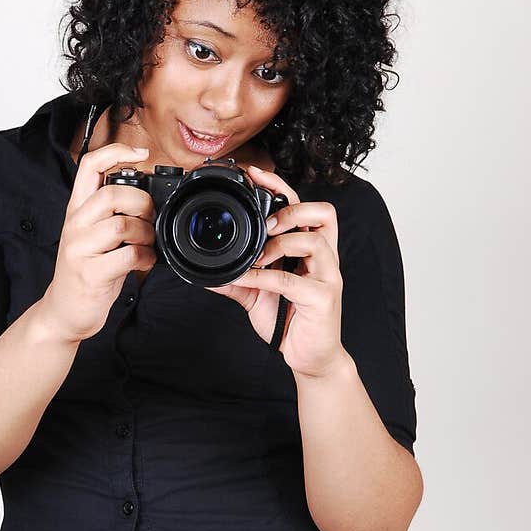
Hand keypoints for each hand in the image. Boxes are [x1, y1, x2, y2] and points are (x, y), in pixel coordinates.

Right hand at [39, 141, 155, 343]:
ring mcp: (80, 249)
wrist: (65, 310)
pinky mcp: (90, 273)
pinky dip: (145, 257)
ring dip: (146, 234)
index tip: (141, 153)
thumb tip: (147, 194)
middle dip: (142, 204)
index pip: (90, 165)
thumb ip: (111, 212)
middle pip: (113, 194)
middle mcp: (75, 224)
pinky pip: (127, 256)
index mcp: (76, 209)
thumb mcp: (93, 233)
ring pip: (122, 225)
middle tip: (149, 220)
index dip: (117, 151)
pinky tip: (143, 263)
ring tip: (147, 244)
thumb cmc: (87, 270)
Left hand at [204, 162, 346, 378]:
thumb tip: (203, 272)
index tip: (254, 174)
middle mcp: (325, 258)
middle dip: (290, 209)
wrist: (310, 357)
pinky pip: (291, 280)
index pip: (304, 206)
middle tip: (265, 223)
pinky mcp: (323, 298)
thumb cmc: (290, 321)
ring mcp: (327, 277)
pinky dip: (264, 277)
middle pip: (322, 212)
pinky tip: (248, 279)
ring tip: (258, 257)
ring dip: (278, 244)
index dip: (281, 187)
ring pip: (311, 241)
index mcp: (311, 249)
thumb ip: (237, 278)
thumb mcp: (258, 294)